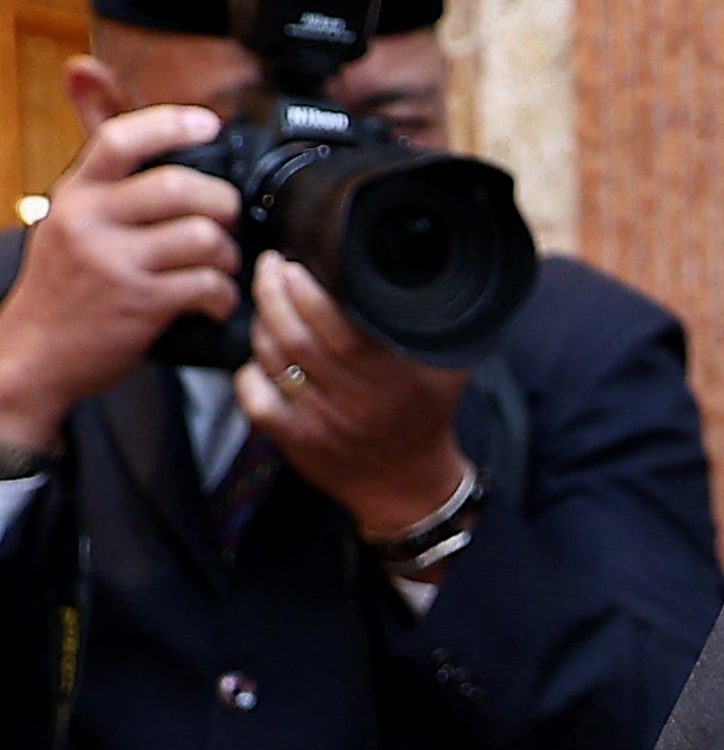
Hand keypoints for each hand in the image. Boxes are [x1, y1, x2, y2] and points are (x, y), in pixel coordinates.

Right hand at [0, 106, 241, 453]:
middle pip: (179, 188)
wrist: (36, 351)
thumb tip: (83, 68)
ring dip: (227, 253)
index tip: (209, 124)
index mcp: (75, 192)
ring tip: (219, 264)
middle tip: (225, 218)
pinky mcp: (140, 303)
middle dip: (222, 202)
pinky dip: (224, 294)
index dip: (172, 125)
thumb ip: (97, 157)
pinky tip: (214, 300)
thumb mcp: (69, 211)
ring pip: (203, 236)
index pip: (120, 139)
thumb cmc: (66, 280)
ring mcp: (114, 263)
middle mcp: (90, 221)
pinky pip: (208, 284)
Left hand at [240, 258, 473, 541]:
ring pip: (273, 360)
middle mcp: (356, 399)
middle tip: (271, 268)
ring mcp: (322, 421)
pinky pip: (256, 398)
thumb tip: (422, 272)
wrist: (407, 485)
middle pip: (297, 337)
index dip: (307, 291)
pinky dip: (249, 372)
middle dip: (273, 293)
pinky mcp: (296, 440)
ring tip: (267, 303)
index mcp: (393, 377)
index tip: (296, 264)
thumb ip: (435, 325)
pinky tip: (258, 357)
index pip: (340, 326)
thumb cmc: (425, 417)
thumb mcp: (448, 367)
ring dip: (261, 324)